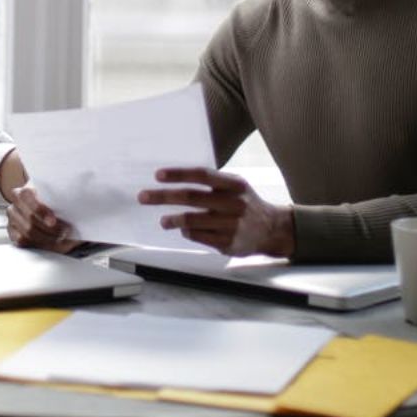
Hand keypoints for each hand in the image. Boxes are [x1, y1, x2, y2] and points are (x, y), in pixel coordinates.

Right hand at [6, 183, 81, 253]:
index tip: (53, 221)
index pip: (27, 196)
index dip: (40, 210)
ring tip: (60, 238)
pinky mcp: (11, 230)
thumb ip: (63, 198)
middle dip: (49, 229)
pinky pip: (21, 240)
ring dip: (46, 238)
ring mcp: (13, 216)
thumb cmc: (55, 200)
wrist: (48, 207)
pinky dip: (37, 243)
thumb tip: (77, 205)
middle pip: (29, 219)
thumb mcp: (60, 195)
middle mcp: (16, 201)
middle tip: (64, 232)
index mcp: (27, 189)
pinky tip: (49, 241)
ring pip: (27, 232)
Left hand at [138, 168, 294, 256]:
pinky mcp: (229, 242)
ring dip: (173, 219)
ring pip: (193, 220)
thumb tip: (175, 179)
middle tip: (144, 197)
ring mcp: (231, 224)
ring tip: (163, 221)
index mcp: (233, 184)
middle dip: (163, 197)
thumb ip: (211, 183)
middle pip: (192, 197)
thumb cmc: (246, 203)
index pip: (202, 175)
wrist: (272, 229)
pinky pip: (200, 236)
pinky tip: (182, 230)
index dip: (179, 174)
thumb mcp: (235, 186)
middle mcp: (233, 203)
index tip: (158, 175)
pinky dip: (188, 232)